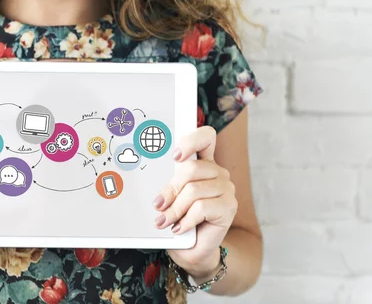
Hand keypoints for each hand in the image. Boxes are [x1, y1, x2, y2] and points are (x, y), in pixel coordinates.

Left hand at [152, 126, 236, 279]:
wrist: (192, 249)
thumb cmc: (179, 219)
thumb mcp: (171, 198)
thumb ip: (169, 185)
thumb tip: (157, 188)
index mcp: (203, 163)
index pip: (206, 137)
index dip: (191, 141)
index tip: (175, 156)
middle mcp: (217, 172)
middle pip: (191, 168)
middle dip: (171, 189)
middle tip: (158, 205)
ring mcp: (226, 189)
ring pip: (193, 190)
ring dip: (175, 209)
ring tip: (165, 221)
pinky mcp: (229, 206)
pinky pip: (201, 208)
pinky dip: (186, 220)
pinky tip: (180, 228)